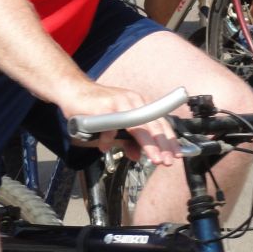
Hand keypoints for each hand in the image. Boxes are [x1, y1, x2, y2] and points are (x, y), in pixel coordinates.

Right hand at [60, 81, 181, 166]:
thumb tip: (137, 156)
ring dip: (148, 143)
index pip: (160, 122)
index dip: (169, 139)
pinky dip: (108, 138)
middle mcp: (133, 101)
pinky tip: (105, 148)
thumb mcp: (116, 126)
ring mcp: (119, 103)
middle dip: (162, 145)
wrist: (75, 90)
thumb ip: (127, 141)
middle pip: (153, 124)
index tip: (177, 154)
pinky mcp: (103, 107)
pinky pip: (109, 125)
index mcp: (140, 104)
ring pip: (138, 124)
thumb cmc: (98, 108)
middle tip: (168, 161)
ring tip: (154, 158)